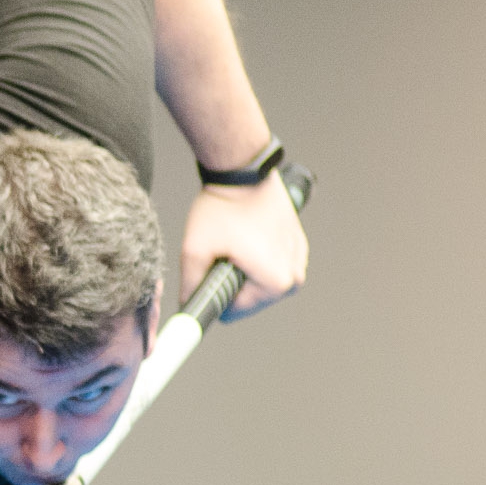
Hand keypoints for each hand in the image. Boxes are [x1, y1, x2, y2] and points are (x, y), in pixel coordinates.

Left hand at [179, 172, 306, 321]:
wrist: (244, 172)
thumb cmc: (222, 207)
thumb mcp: (195, 250)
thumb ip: (190, 286)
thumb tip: (186, 310)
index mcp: (275, 283)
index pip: (233, 312)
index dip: (214, 292)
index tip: (211, 269)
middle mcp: (294, 277)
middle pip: (248, 299)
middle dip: (229, 280)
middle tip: (222, 250)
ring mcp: (299, 261)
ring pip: (258, 283)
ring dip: (242, 269)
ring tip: (235, 241)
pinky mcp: (298, 246)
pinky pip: (270, 265)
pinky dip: (256, 256)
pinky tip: (247, 236)